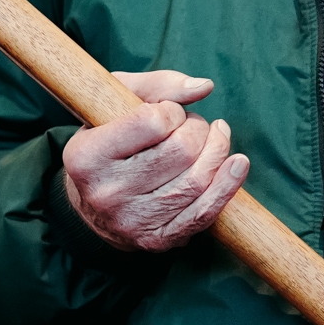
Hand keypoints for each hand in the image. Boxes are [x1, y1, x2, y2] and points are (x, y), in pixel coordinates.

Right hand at [61, 71, 249, 252]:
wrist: (90, 204)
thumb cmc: (107, 139)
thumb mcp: (116, 101)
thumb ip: (159, 85)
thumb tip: (205, 87)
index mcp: (86, 156)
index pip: (154, 121)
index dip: (173, 110)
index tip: (168, 112)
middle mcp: (107, 192)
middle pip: (182, 150)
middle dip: (198, 129)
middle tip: (192, 126)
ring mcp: (132, 221)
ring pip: (197, 180)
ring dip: (217, 150)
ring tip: (214, 137)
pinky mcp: (157, 240)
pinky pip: (203, 214)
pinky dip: (227, 186)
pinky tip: (237, 164)